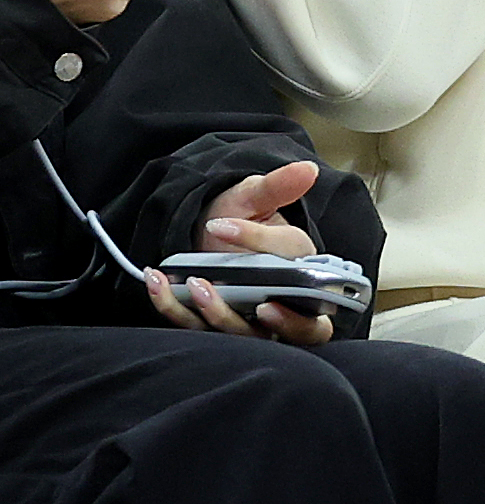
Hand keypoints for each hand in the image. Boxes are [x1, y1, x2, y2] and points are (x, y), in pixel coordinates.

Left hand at [144, 159, 333, 345]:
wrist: (201, 229)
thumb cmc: (236, 215)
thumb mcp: (254, 198)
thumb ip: (278, 187)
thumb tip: (308, 169)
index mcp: (304, 271)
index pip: (305, 275)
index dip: (267, 254)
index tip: (223, 226)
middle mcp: (285, 302)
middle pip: (302, 330)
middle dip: (285, 322)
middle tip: (262, 305)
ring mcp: (249, 319)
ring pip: (246, 334)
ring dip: (220, 314)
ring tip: (195, 284)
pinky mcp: (211, 325)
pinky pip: (197, 327)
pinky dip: (173, 307)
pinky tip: (157, 280)